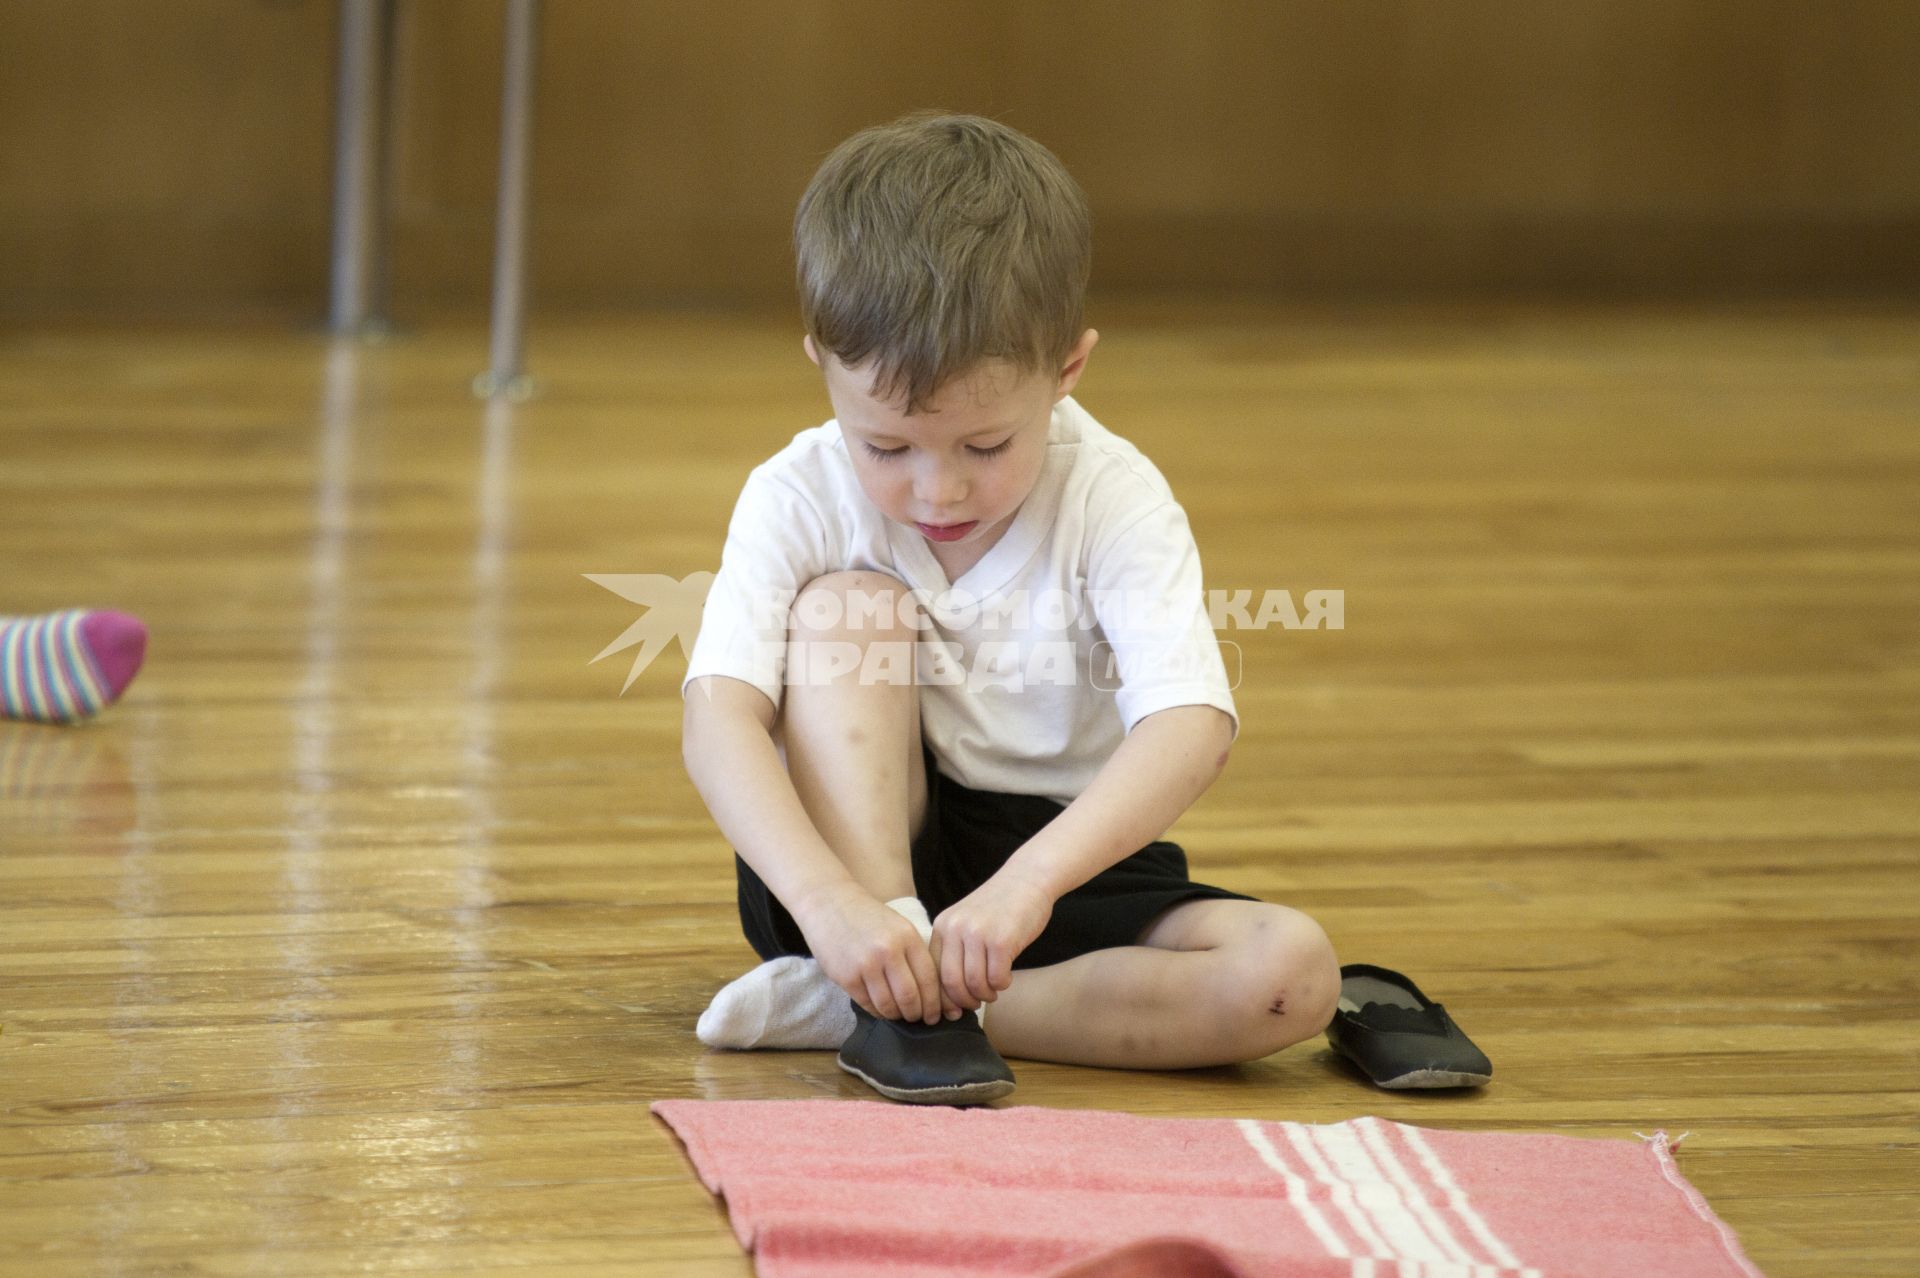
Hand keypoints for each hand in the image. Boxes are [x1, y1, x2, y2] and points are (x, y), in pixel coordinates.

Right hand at [791, 881, 944, 1023]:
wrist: (829, 903)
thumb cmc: (868, 917)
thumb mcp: (899, 926)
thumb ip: (913, 954)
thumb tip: (930, 992)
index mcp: (908, 937)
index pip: (929, 979)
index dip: (935, 1003)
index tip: (936, 1015)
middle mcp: (889, 951)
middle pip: (911, 997)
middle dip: (917, 1014)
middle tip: (918, 1019)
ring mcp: (866, 964)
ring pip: (889, 1005)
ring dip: (896, 1015)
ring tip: (899, 1014)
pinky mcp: (846, 976)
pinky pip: (868, 1004)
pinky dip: (877, 1011)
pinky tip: (880, 1009)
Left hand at [930, 870, 1053, 1013]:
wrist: (1028, 878)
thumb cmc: (1001, 905)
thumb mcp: (968, 921)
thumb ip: (957, 949)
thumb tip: (951, 996)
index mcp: (943, 925)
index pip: (933, 972)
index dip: (942, 997)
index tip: (952, 1010)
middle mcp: (955, 928)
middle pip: (951, 982)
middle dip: (963, 1001)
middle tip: (976, 1004)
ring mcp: (978, 933)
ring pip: (974, 984)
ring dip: (985, 994)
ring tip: (993, 990)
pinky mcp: (1001, 940)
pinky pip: (996, 979)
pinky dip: (1002, 985)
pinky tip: (1006, 977)